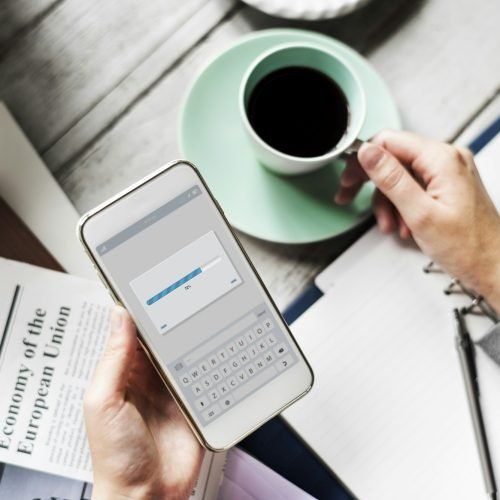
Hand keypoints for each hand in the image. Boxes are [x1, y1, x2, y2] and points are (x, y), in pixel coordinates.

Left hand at [84, 306, 203, 499]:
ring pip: (185, 351)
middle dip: (173, 320)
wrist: (148, 496)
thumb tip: (119, 317)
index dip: (140, 310)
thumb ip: (113, 360)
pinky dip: (211, 359)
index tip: (152, 288)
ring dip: (194, 337)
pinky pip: (204, 373)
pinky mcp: (195, 400)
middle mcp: (148, 377)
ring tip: (205, 312)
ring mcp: (173, 388)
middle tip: (186, 294)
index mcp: (122, 373)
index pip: (132, 332)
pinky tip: (217, 344)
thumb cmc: (116, 458)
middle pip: (163, 339)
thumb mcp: (104, 403)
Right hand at [335, 129, 499, 309]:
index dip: (363, 159)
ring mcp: (449, 173)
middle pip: (394, 158)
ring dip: (388, 201)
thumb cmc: (468, 247)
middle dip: (371, 182)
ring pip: (401, 176)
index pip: (390, 141)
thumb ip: (391, 179)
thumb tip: (368, 152)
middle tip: (349, 195)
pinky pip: (414, 187)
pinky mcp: (448, 186)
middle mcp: (448, 159)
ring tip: (389, 225)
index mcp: (442, 159)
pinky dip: (402, 205)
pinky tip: (403, 225)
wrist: (493, 267)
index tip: (348, 178)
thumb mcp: (420, 213)